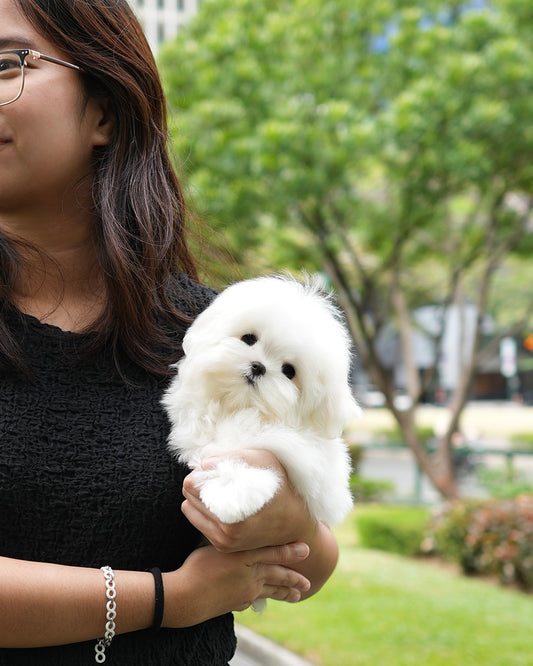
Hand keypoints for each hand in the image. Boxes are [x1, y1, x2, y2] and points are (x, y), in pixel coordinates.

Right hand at [162, 542, 309, 627]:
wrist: (185, 598)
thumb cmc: (199, 567)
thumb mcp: (220, 548)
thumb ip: (237, 543)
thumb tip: (251, 538)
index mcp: (247, 559)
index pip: (274, 553)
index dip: (290, 551)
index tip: (307, 550)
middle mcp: (250, 577)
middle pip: (277, 576)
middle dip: (293, 579)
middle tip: (307, 584)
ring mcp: (243, 593)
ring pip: (269, 592)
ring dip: (283, 593)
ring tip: (296, 596)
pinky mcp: (235, 604)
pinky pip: (250, 601)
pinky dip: (257, 599)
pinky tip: (258, 601)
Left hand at [181, 449, 316, 552]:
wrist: (295, 523)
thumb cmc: (282, 487)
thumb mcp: (266, 462)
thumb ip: (235, 458)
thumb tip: (204, 463)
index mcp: (233, 512)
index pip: (192, 485)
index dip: (203, 472)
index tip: (218, 468)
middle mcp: (225, 531)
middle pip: (189, 495)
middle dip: (200, 483)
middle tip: (220, 477)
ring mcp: (223, 541)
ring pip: (190, 508)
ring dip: (201, 496)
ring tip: (222, 489)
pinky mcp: (222, 546)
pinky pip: (198, 521)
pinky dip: (204, 509)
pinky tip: (223, 502)